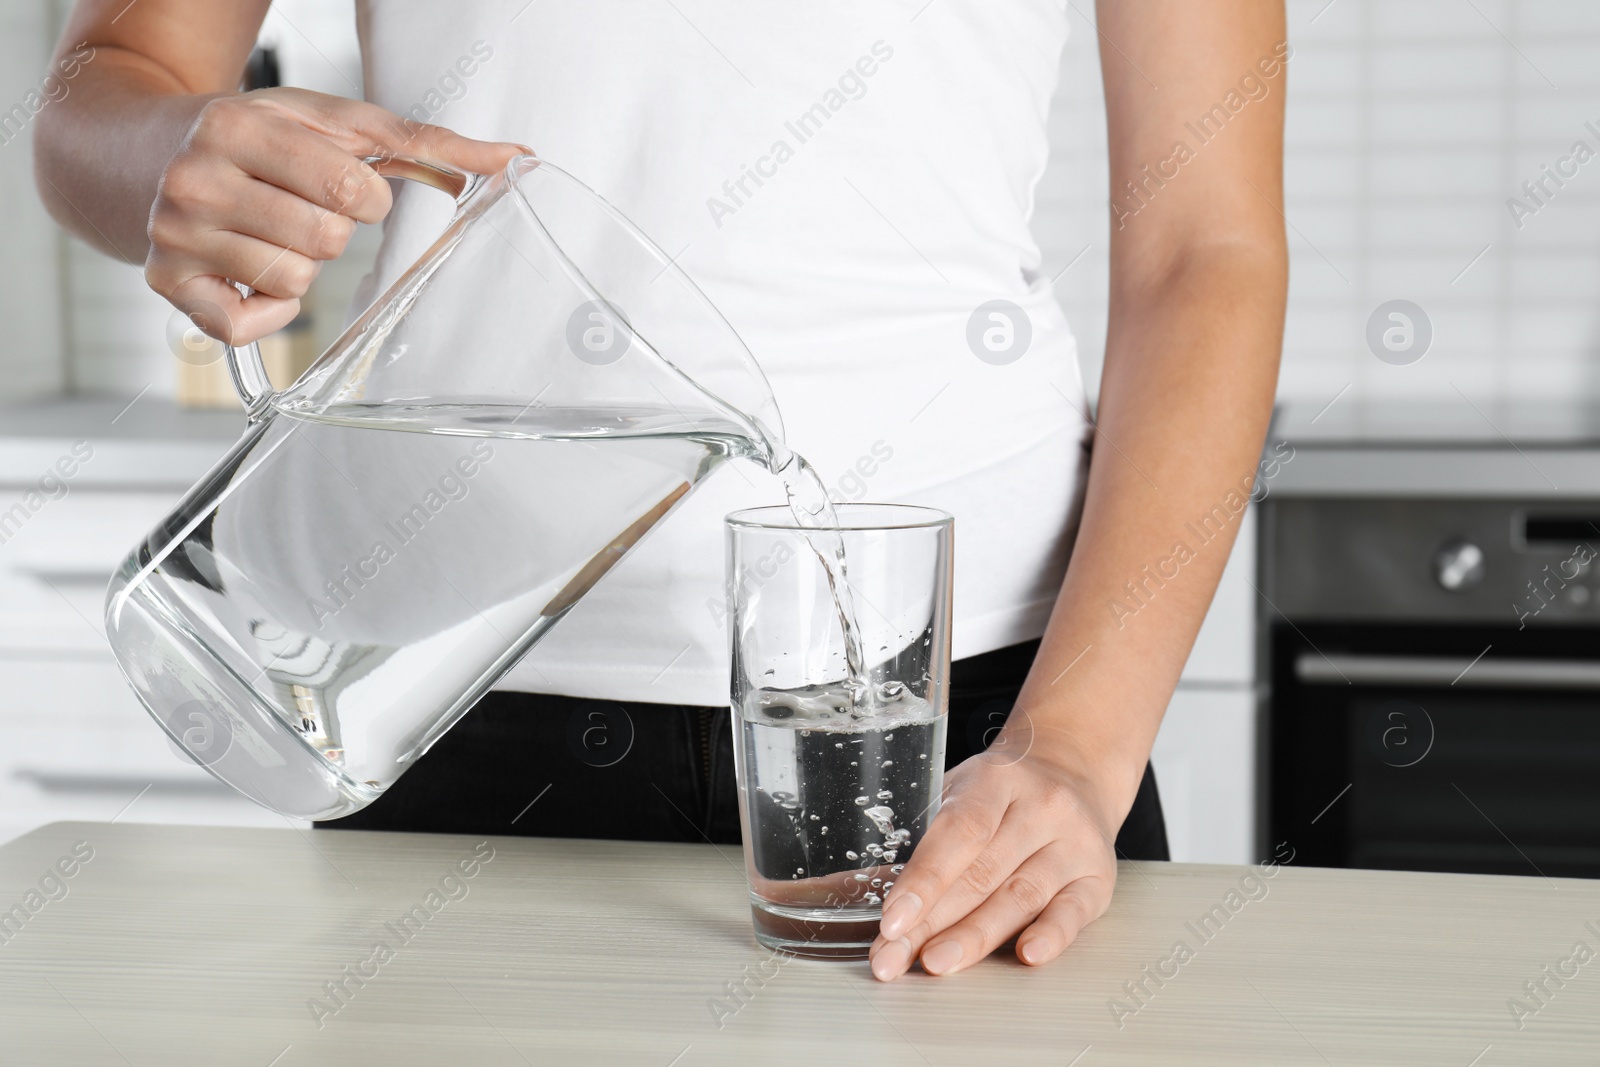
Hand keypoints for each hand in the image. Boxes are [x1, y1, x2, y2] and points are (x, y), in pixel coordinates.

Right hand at [145, 87, 526, 344]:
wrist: (143, 152)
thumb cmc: (259, 139)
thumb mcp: (332, 124)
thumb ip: (426, 143)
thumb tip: (517, 159)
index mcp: (238, 128)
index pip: (350, 191)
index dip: (366, 198)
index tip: (342, 186)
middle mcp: (196, 181)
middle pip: (325, 241)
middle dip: (331, 230)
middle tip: (298, 208)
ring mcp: (175, 236)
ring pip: (293, 282)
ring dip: (301, 266)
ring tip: (269, 231)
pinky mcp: (167, 286)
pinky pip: (251, 325)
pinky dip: (266, 309)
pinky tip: (249, 270)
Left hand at [868, 742, 1122, 979]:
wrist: (1075, 774)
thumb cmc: (1001, 793)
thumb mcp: (961, 793)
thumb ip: (925, 838)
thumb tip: (860, 892)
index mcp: (996, 780)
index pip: (958, 832)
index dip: (923, 880)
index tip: (891, 921)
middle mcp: (1041, 807)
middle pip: (982, 872)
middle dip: (931, 922)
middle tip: (892, 958)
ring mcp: (1074, 842)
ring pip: (1020, 896)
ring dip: (975, 937)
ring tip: (936, 964)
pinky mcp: (1098, 878)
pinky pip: (1073, 911)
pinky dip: (1051, 935)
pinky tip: (1027, 956)